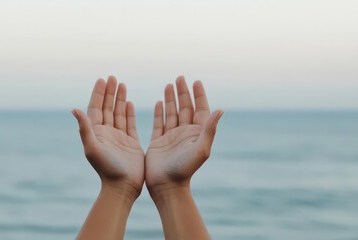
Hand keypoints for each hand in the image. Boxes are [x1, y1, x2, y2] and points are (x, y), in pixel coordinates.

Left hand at [73, 76, 144, 198]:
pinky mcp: (131, 143)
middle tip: (113, 77)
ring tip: (122, 84)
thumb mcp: (92, 148)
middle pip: (107, 108)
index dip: (98, 94)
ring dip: (119, 99)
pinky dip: (128, 112)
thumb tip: (74, 109)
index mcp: (96, 133)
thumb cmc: (106, 169)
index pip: (96, 108)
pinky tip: (129, 102)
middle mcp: (106, 133)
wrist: (122, 186)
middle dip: (109, 92)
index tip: (102, 80)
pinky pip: (129, 123)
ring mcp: (119, 138)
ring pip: (118, 113)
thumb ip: (85, 129)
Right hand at [145, 76, 222, 195]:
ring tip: (168, 85)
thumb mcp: (201, 149)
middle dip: (183, 92)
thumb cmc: (185, 169)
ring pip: (172, 113)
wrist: (167, 186)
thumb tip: (220, 110)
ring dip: (171, 99)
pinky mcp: (158, 142)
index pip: (200, 109)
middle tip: (179, 78)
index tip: (196, 81)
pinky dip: (160, 112)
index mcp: (197, 133)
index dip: (199, 95)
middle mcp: (185, 133)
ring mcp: (171, 137)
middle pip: (185, 108)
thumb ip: (209, 129)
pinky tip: (159, 102)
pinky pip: (159, 123)